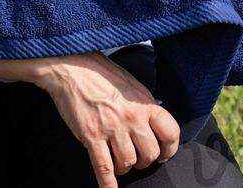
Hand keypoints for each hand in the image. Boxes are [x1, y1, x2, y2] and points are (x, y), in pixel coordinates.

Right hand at [34, 51, 180, 186]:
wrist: (72, 66)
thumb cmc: (100, 72)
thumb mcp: (131, 84)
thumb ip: (143, 105)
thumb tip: (152, 124)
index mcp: (144, 102)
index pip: (170, 133)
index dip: (169, 149)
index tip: (164, 153)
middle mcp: (132, 117)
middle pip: (150, 154)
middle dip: (144, 160)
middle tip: (136, 156)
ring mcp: (112, 128)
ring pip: (128, 163)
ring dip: (124, 167)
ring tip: (118, 160)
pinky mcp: (92, 137)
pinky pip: (104, 169)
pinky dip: (108, 185)